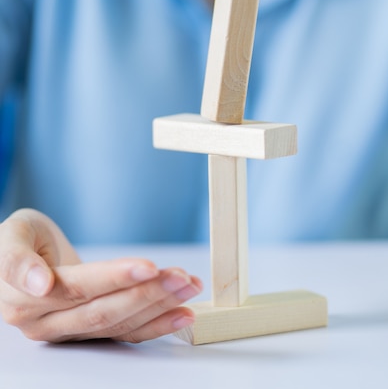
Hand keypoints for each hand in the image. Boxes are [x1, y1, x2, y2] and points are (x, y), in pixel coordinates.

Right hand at [0, 209, 201, 342]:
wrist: (20, 256)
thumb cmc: (17, 240)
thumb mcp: (11, 235)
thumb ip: (16, 259)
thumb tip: (39, 284)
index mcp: (25, 299)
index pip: (78, 289)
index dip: (114, 278)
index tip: (149, 266)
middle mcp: (47, 323)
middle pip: (104, 310)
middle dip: (148, 293)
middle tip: (182, 276)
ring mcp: (69, 331)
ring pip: (119, 323)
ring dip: (159, 306)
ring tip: (189, 286)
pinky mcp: (89, 331)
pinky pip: (124, 333)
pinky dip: (156, 325)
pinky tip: (182, 314)